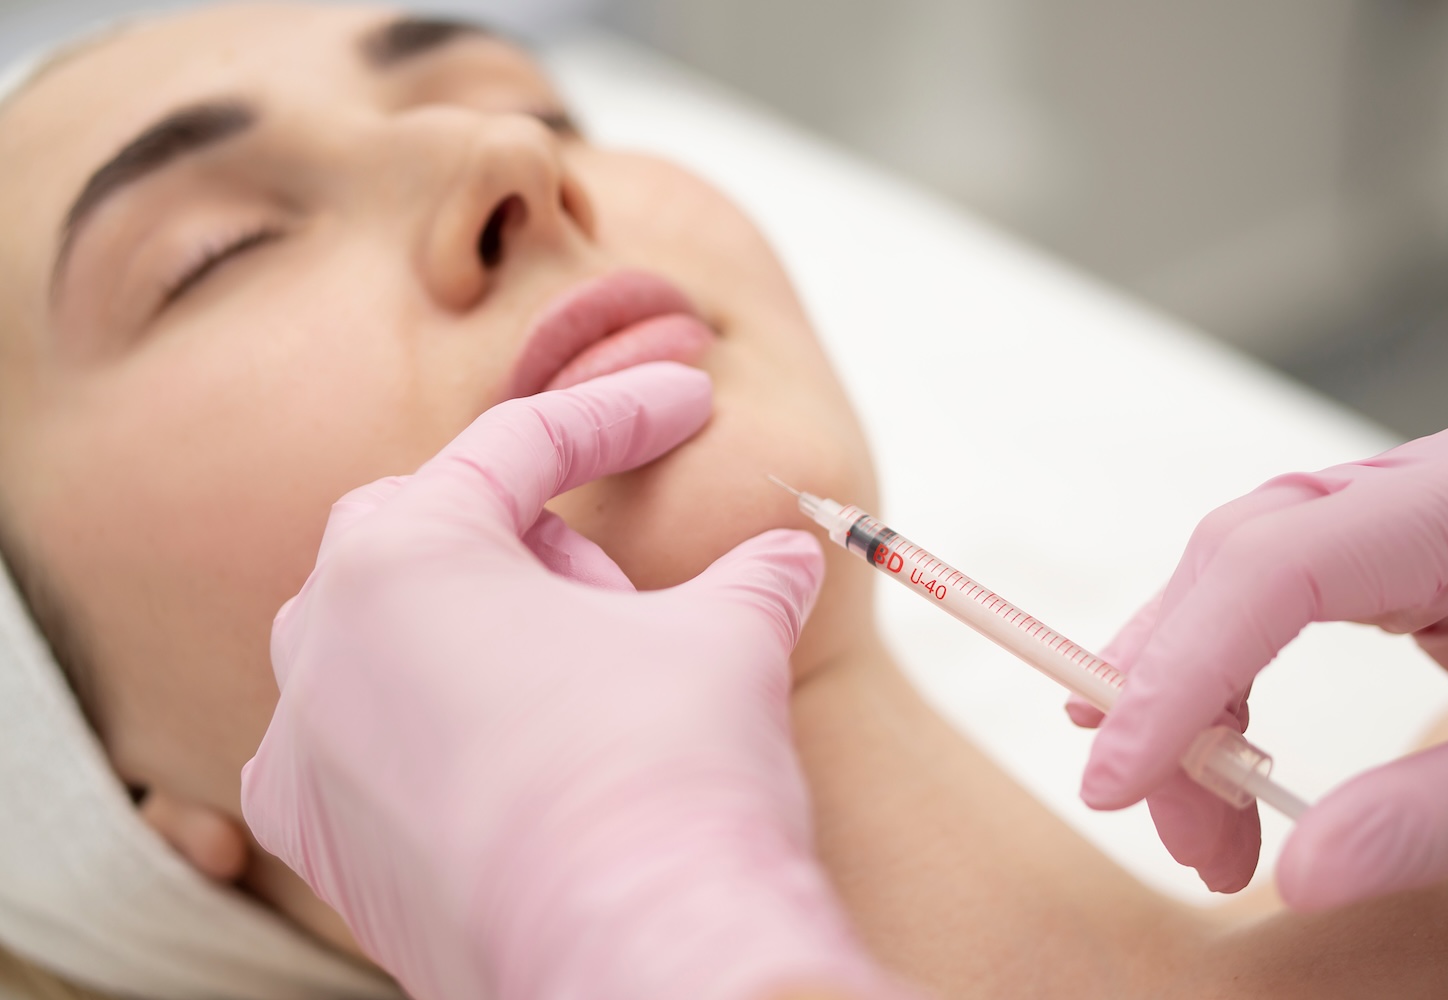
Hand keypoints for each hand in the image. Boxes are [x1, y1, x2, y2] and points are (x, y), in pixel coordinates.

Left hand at [242, 363, 900, 999]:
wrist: (636, 960)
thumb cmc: (667, 774)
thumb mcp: (725, 638)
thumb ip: (746, 578)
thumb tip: (787, 558)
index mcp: (399, 556)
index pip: (518, 448)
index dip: (620, 415)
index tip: (688, 401)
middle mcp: (322, 642)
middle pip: (441, 536)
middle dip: (544, 538)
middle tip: (634, 587)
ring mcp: (306, 751)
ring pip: (397, 638)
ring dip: (495, 630)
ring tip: (592, 676)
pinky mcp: (321, 847)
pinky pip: (374, 739)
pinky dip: (448, 722)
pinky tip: (529, 753)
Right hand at [1069, 409, 1447, 907]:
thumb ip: (1437, 813)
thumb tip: (1297, 878)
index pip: (1274, 566)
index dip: (1181, 669)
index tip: (1123, 775)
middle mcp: (1412, 487)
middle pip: (1234, 563)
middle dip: (1175, 697)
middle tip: (1172, 827)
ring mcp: (1393, 510)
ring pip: (1235, 579)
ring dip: (1193, 697)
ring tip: (1199, 820)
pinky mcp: (1389, 546)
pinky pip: (1271, 594)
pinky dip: (1230, 675)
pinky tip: (1216, 745)